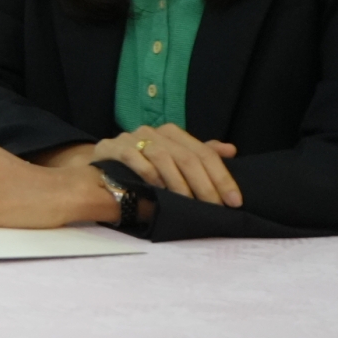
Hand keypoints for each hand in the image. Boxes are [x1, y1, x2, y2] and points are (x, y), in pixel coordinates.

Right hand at [95, 124, 239, 206]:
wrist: (102, 164)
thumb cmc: (143, 165)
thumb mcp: (174, 159)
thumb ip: (199, 155)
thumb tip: (231, 150)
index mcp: (172, 133)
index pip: (204, 152)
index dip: (222, 177)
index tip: (234, 201)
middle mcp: (153, 131)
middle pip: (186, 157)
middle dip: (204, 184)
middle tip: (214, 207)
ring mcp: (131, 137)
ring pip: (162, 157)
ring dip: (178, 183)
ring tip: (187, 202)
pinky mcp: (112, 147)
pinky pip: (133, 158)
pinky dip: (148, 173)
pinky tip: (158, 189)